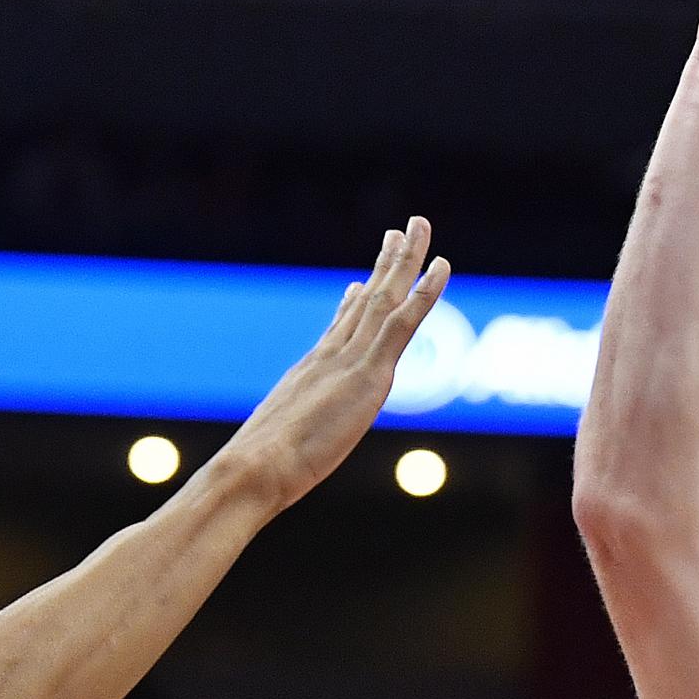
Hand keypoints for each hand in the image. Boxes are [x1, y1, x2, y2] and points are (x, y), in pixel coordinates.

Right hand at [215, 218, 449, 511]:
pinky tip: (442, 267)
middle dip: (385, 264)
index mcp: (311, 373)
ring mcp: (350, 359)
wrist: (256, 467)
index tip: (364, 282)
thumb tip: (281, 449)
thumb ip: (290, 438)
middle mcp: (331, 355)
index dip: (356, 303)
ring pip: (386, 297)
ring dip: (405, 259)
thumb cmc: (260, 472)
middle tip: (398, 231)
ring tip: (419, 226)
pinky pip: (404, 321)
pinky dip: (425, 292)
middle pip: (366, 300)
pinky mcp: (369, 372)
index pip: (340, 329)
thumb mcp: (281, 447)